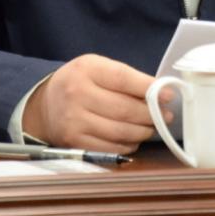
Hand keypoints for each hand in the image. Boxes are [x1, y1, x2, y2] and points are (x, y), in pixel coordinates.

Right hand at [22, 54, 172, 152]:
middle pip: (125, 109)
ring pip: (121, 131)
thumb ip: (126, 78)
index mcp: (86, 70)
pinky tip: (134, 138)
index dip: (150, 89)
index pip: (123, 79)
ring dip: (144, 131)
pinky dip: (129, 145)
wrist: (45, 104)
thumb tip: (161, 93)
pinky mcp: (74, 142)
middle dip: (152, 114)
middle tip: (166, 116)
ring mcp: (74, 121)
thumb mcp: (98, 68)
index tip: (169, 95)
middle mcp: (77, 95)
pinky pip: (112, 148)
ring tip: (153, 126)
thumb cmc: (80, 83)